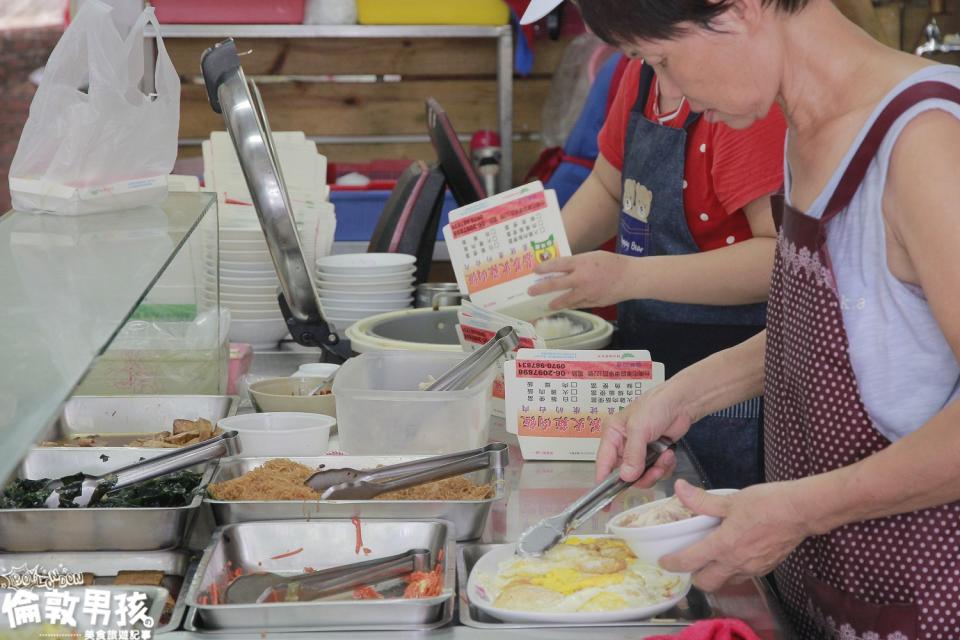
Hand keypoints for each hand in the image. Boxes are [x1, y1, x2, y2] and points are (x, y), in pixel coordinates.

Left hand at [528, 251, 635, 309]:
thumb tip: (560, 270)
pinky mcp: (593, 302)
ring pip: (565, 300)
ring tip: (548, 305)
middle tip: (530, 291)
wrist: (631, 277)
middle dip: (540, 288)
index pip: (558, 265)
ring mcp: (586, 292)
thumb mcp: (592, 256)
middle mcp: (581, 278)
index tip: (535, 271)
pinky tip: (566, 305)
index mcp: (581, 263)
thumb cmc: (612, 264)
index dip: (544, 268)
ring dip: (554, 303)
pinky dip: (571, 305)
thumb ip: (577, 263)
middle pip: (556, 284)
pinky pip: (578, 304)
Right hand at [596, 381, 694, 483]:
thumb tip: (626, 477)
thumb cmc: (656, 406)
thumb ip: (632, 454)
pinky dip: (664, 467)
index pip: (603, 463)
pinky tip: (669, 455)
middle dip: (641, 476)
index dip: (603, 484)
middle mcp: (622, 444)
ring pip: (642, 476)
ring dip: (655, 471)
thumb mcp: (640, 429)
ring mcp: (639, 450)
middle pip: (625, 474)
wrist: (681, 402)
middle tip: (654, 470)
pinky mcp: (654, 454)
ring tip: (664, 458)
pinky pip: (655, 471)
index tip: (605, 504)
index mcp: (612, 434)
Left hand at [660, 479, 814, 591]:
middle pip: (706, 583)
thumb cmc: (767, 503)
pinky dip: (733, 571)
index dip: (673, 563)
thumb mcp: (731, 499)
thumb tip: (679, 489)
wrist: (801, 512)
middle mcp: (736, 563)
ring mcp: (752, 568)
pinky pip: (743, 576)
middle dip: (694, 577)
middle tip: (689, 563)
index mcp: (723, 545)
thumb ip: (702, 500)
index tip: (664, 562)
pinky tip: (734, 555)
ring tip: (711, 560)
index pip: (690, 561)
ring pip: (726, 582)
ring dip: (715, 576)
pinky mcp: (766, 568)